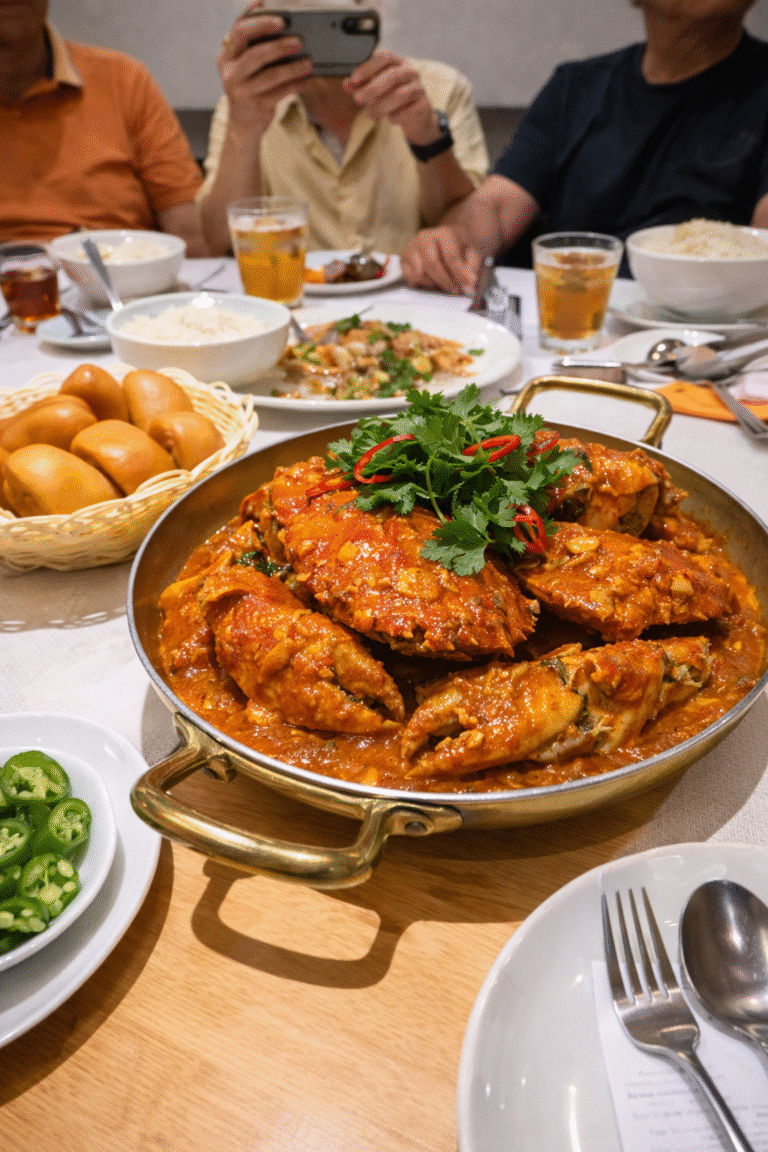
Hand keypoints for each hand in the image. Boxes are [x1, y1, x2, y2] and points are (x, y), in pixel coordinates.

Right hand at [217, 3, 312, 133]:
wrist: (243, 125)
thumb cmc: (248, 88)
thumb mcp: (244, 66)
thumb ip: (254, 47)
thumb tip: (283, 27)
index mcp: (226, 56)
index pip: (238, 31)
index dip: (256, 20)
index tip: (277, 16)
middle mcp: (230, 73)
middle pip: (254, 54)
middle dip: (278, 45)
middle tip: (298, 41)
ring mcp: (241, 91)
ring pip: (269, 76)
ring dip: (292, 68)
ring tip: (308, 62)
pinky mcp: (255, 107)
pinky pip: (279, 93)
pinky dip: (294, 85)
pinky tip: (306, 80)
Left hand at [344, 51, 441, 145]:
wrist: (417, 119)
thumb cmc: (394, 101)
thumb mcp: (376, 92)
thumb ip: (361, 87)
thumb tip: (346, 84)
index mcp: (398, 62)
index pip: (384, 57)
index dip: (368, 67)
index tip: (354, 79)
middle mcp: (410, 72)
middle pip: (392, 75)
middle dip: (372, 88)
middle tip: (358, 98)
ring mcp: (419, 88)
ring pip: (399, 95)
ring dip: (381, 105)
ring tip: (369, 114)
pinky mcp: (423, 105)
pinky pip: (406, 112)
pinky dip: (394, 117)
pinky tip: (389, 120)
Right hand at [400, 226, 482, 295]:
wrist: (445, 243)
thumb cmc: (459, 249)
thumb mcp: (471, 255)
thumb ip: (471, 268)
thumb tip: (469, 284)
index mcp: (443, 233)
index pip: (451, 256)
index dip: (460, 273)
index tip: (468, 285)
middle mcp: (424, 237)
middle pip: (432, 264)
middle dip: (445, 281)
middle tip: (454, 290)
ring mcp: (411, 247)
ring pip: (419, 272)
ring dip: (433, 282)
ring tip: (444, 283)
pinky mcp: (404, 259)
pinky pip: (410, 277)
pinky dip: (422, 283)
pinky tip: (431, 280)